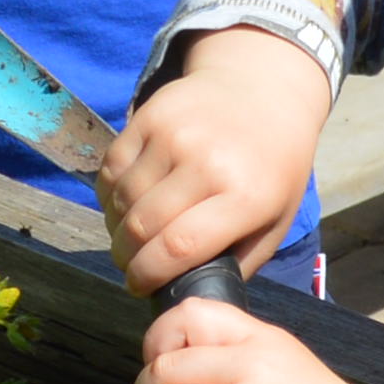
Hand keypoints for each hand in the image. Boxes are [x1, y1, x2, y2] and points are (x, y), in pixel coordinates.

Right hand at [98, 30, 330, 292]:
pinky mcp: (150, 114)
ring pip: (122, 199)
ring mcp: (175, 134)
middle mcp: (208, 162)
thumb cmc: (271, 168)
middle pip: (143, 226)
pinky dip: (110, 195)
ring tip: (130, 238)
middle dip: (127, 258)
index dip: (148, 274)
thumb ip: (236, 261)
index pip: (179, 246)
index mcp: (245, 196)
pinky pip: (111, 168)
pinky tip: (124, 205)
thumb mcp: (274, 221)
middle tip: (132, 266)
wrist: (263, 91)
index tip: (139, 286)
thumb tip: (189, 293)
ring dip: (117, 228)